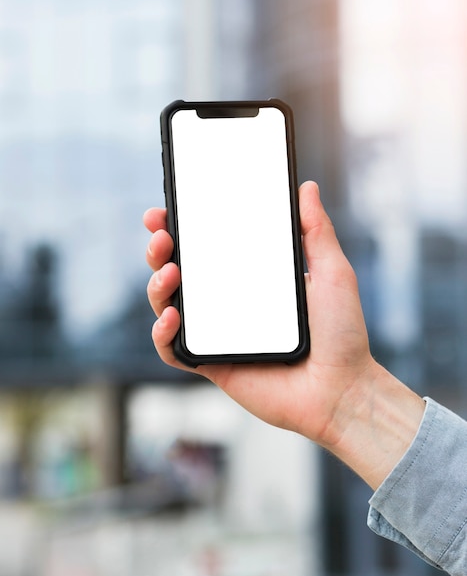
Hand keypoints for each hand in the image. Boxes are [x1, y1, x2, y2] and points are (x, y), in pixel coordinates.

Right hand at [144, 181, 424, 488]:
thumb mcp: (331, 272)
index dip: (181, 228)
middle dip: (159, 249)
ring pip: (167, 304)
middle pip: (178, 271)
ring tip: (170, 272)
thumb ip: (317, 231)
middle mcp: (228, 302)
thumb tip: (307, 187)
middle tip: (162, 235)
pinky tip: (172, 317)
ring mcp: (217, 333)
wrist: (343, 388)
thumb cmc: (342, 333)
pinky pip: (172, 350)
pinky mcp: (211, 363)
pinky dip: (161, 333)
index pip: (207, 247)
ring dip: (157, 285)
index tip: (167, 209)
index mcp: (251, 278)